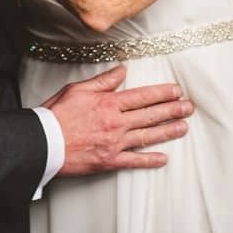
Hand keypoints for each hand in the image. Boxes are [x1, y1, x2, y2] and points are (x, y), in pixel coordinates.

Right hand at [43, 64, 192, 175]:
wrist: (43, 143)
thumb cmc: (57, 116)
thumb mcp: (78, 89)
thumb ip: (103, 81)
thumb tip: (121, 71)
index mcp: (109, 104)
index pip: (142, 96)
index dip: (162, 93)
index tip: (176, 91)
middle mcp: (116, 123)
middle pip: (150, 115)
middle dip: (172, 110)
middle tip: (189, 108)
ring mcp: (114, 143)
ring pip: (147, 136)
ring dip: (167, 132)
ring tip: (183, 128)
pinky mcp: (109, 161)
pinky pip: (134, 161)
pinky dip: (149, 160)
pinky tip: (163, 159)